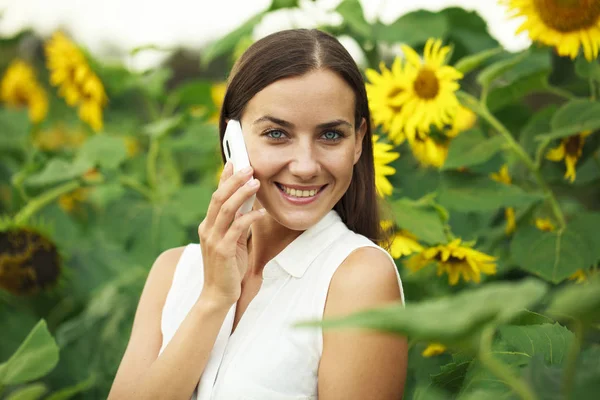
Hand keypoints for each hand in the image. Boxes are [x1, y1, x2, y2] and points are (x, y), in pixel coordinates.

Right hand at [198, 162, 265, 305]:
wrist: (218, 295)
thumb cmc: (228, 268)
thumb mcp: (232, 242)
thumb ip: (236, 224)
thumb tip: (249, 205)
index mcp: (208, 225)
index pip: (216, 196)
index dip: (224, 178)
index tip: (234, 161)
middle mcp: (207, 229)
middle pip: (219, 197)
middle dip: (234, 180)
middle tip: (249, 167)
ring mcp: (213, 240)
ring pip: (226, 209)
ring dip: (241, 193)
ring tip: (255, 182)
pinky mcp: (223, 251)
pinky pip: (237, 228)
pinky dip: (250, 217)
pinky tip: (261, 212)